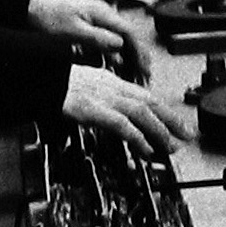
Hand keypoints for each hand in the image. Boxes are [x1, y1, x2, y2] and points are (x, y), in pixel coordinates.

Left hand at [28, 0, 152, 81]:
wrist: (27, 8)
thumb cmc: (47, 17)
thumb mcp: (72, 32)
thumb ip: (97, 39)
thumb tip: (120, 46)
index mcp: (102, 14)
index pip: (130, 34)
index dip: (140, 53)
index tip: (145, 69)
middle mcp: (103, 16)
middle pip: (128, 38)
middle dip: (138, 58)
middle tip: (144, 77)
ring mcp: (96, 21)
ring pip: (119, 42)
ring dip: (128, 59)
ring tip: (133, 76)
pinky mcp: (88, 27)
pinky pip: (108, 43)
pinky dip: (114, 56)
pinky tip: (115, 67)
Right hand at [62, 64, 191, 155]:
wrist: (39, 78)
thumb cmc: (56, 83)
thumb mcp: (86, 88)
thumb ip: (103, 98)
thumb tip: (114, 114)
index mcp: (112, 81)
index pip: (145, 95)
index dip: (164, 109)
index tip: (177, 122)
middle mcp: (113, 88)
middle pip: (151, 103)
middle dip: (172, 120)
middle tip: (186, 134)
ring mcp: (105, 98)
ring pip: (142, 114)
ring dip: (160, 131)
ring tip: (171, 146)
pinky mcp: (95, 110)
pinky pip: (122, 125)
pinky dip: (137, 137)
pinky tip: (146, 148)